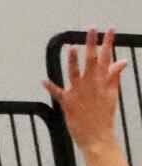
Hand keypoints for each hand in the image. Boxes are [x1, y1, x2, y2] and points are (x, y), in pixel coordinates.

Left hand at [44, 27, 129, 150]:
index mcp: (102, 81)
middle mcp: (91, 84)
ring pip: (75, 73)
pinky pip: (58, 93)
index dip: (108, 42)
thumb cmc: (104, 115)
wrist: (98, 136)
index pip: (106, 57)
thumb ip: (114, 76)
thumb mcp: (112, 94)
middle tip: (91, 28)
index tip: (109, 28)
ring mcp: (79, 93)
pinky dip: (50, 87)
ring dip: (74, 60)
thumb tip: (122, 61)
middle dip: (91, 43)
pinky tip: (43, 80)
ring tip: (72, 47)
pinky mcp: (68, 103)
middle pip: (91, 60)